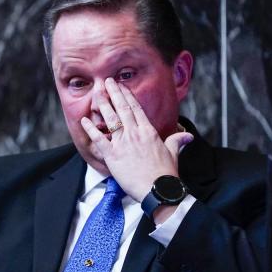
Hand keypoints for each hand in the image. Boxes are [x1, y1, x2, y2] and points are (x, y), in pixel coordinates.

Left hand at [79, 78, 192, 201]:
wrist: (158, 189)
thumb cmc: (165, 174)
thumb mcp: (173, 153)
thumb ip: (176, 141)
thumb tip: (187, 136)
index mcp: (148, 132)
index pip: (136, 109)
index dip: (128, 96)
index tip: (122, 86)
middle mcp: (135, 134)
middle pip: (123, 109)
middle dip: (114, 93)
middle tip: (107, 81)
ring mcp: (123, 144)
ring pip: (111, 120)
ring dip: (103, 105)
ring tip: (96, 93)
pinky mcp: (113, 155)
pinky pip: (99, 139)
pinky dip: (91, 129)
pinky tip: (84, 120)